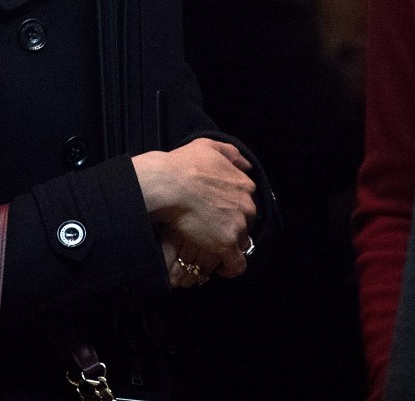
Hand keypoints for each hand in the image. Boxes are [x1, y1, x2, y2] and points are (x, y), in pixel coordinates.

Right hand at [133, 138, 255, 279]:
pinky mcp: (226, 244)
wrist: (168, 185)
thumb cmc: (183, 164)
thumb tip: (245, 164)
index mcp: (243, 184)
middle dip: (231, 224)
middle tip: (211, 227)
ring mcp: (237, 225)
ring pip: (242, 241)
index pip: (245, 200)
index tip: (218, 211)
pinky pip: (237, 264)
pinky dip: (231, 267)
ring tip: (212, 246)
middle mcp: (246, 205)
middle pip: (245, 221)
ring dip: (229, 244)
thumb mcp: (208, 146)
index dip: (232, 207)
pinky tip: (220, 267)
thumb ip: (230, 153)